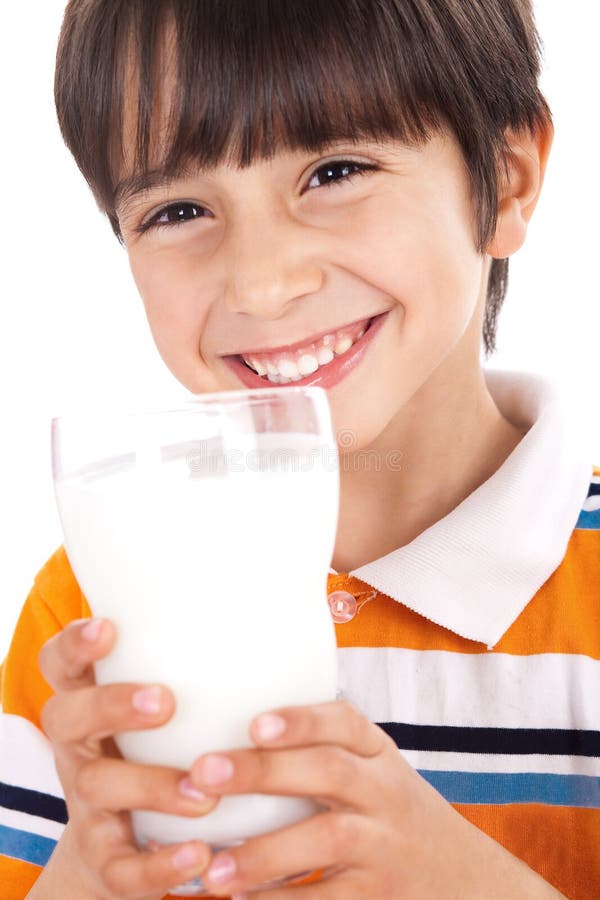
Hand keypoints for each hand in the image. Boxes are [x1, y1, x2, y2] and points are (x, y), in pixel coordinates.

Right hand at [36, 618, 214, 898]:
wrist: (122, 845)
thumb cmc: (159, 751)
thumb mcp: (160, 712)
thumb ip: (195, 671)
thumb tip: (275, 620)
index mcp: (88, 701)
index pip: (61, 663)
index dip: (75, 644)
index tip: (109, 627)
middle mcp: (78, 747)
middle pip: (67, 717)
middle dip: (112, 705)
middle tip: (165, 701)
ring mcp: (86, 802)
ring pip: (97, 787)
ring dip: (151, 785)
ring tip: (203, 794)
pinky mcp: (103, 857)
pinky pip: (121, 865)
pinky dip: (159, 864)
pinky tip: (199, 855)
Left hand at [187, 700, 563, 897]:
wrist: (461, 877)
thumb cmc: (388, 812)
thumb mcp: (371, 770)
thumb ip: (317, 750)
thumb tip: (221, 731)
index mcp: (377, 753)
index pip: (345, 722)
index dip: (301, 720)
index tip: (254, 723)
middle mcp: (384, 791)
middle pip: (329, 771)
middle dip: (264, 771)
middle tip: (204, 773)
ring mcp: (385, 845)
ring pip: (327, 839)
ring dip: (266, 853)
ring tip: (214, 867)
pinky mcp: (380, 897)